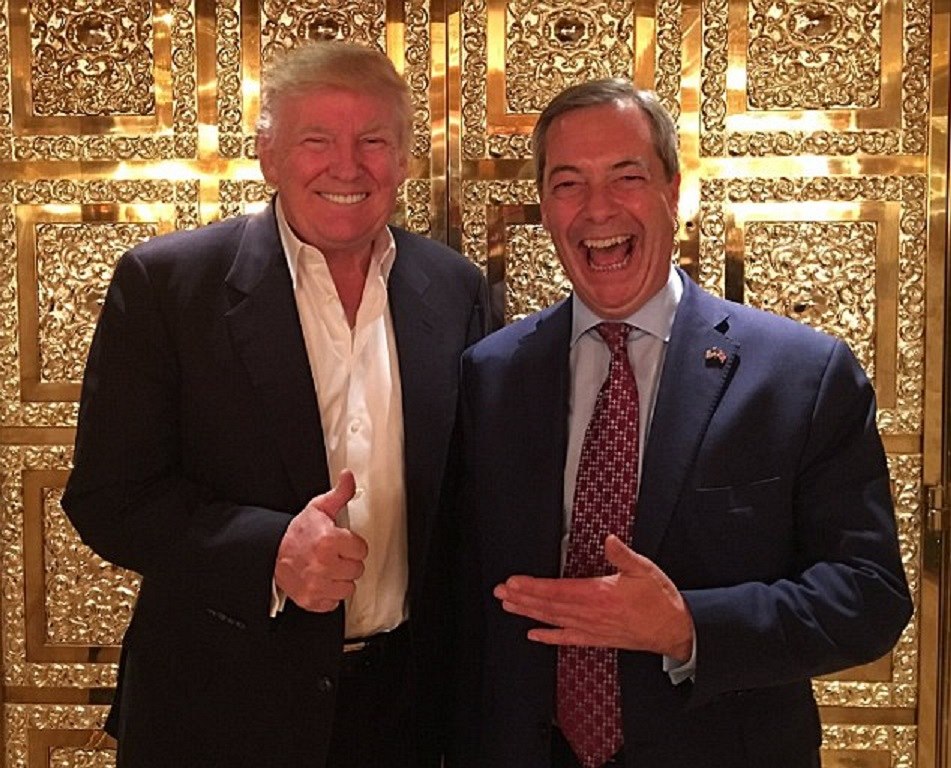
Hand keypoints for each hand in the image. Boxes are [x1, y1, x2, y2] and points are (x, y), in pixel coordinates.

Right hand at [274, 470, 367, 612]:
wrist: (271, 552)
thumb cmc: (297, 533)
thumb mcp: (318, 508)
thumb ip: (339, 494)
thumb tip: (349, 477)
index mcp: (329, 541)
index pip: (362, 549)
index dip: (352, 544)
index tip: (342, 543)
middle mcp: (324, 564)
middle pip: (357, 569)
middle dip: (347, 561)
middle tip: (334, 555)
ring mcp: (317, 584)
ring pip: (349, 588)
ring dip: (341, 579)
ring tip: (329, 568)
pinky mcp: (311, 600)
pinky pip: (334, 602)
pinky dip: (330, 594)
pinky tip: (322, 581)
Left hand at [493, 535, 693, 660]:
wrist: (676, 630)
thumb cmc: (661, 600)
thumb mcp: (645, 570)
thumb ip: (624, 555)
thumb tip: (610, 540)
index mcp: (601, 594)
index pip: (558, 590)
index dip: (533, 586)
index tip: (514, 582)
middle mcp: (592, 614)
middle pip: (550, 606)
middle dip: (523, 598)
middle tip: (501, 593)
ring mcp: (594, 628)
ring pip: (554, 620)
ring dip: (529, 613)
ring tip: (509, 606)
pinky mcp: (598, 638)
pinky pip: (569, 638)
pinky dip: (550, 637)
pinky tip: (534, 634)